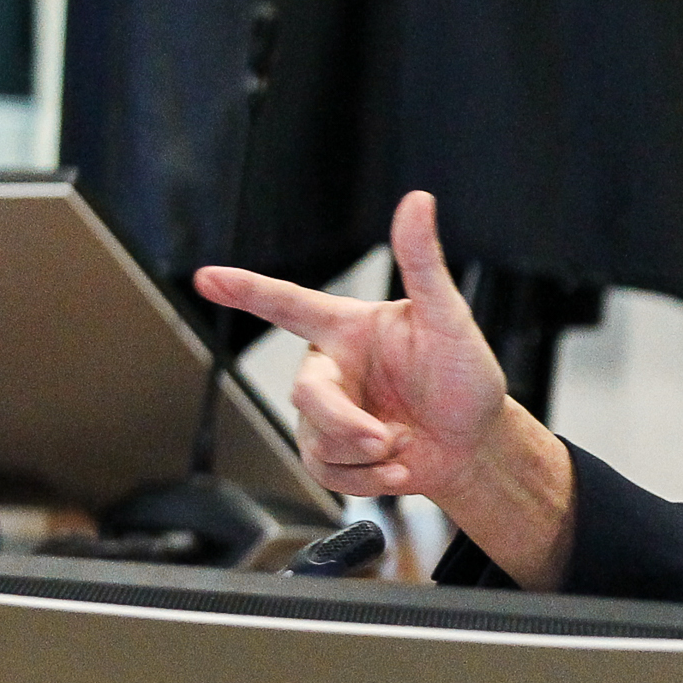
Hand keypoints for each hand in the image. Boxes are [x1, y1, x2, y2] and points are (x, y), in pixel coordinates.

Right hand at [196, 190, 577, 584]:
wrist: (476, 445)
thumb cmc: (466, 377)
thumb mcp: (450, 319)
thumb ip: (424, 264)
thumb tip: (418, 202)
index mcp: (348, 328)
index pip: (288, 303)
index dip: (246, 289)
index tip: (206, 277)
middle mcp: (331, 367)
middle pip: (306, 394)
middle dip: (346, 423)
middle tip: (387, 437)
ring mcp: (329, 413)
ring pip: (317, 439)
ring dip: (368, 455)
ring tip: (406, 444)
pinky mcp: (333, 454)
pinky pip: (327, 473)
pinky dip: (368, 480)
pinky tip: (399, 471)